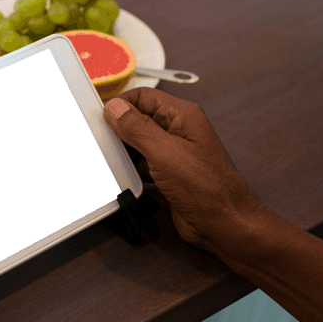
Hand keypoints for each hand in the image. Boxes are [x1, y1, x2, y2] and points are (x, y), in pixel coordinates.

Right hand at [103, 87, 272, 261]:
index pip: (144, 97)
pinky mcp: (169, 176)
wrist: (224, 225)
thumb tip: (114, 108)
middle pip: (139, 119)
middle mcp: (178, 132)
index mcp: (182, 116)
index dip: (120, 104)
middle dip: (118, 128)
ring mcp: (174, 155)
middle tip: (97, 138)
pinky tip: (120, 176)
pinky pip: (143, 165)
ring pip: (139, 144)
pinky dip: (130, 169)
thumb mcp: (165, 152)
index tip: (99, 116)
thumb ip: (137, 128)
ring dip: (123, 150)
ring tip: (106, 157)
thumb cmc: (207, 188)